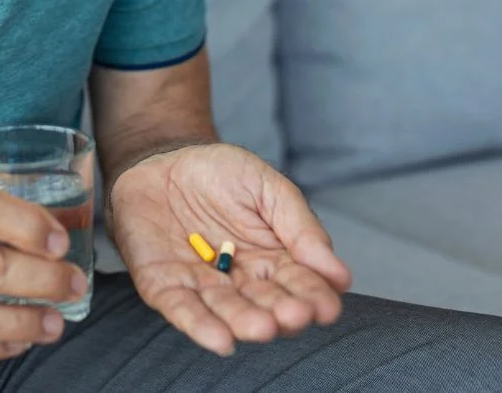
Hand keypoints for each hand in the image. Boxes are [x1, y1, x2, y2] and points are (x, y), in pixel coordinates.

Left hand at [109, 144, 351, 355]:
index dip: (314, 296)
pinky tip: (220, 341)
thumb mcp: (268, 188)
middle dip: (281, 313)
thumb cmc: (219, 174)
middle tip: (294, 316)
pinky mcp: (163, 285)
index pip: (299, 284)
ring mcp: (201, 285)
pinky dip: (198, 325)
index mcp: (273, 260)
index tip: (327, 308)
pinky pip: (180, 308)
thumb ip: (300, 227)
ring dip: (244, 322)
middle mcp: (240, 282)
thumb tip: (339, 275)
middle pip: (266, 304)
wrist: (162, 160)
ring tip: (262, 328)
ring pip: (226, 311)